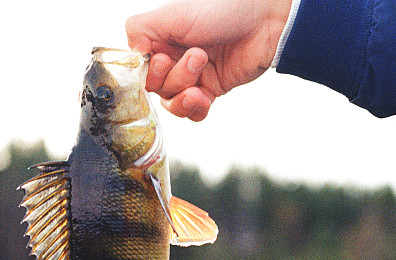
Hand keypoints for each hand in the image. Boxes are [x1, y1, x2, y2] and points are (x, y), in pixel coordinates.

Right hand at [126, 0, 290, 120]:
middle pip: (155, 89)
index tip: (163, 60)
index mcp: (160, 38)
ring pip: (172, 103)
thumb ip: (138, 31)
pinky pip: (193, 113)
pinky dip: (195, 109)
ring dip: (184, 95)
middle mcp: (172, 57)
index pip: (139, 69)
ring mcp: (192, 76)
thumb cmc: (222, 10)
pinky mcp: (210, 90)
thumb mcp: (171, 14)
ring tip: (203, 75)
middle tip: (197, 56)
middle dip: (174, 78)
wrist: (266, 22)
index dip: (148, 73)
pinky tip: (205, 98)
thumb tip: (129, 57)